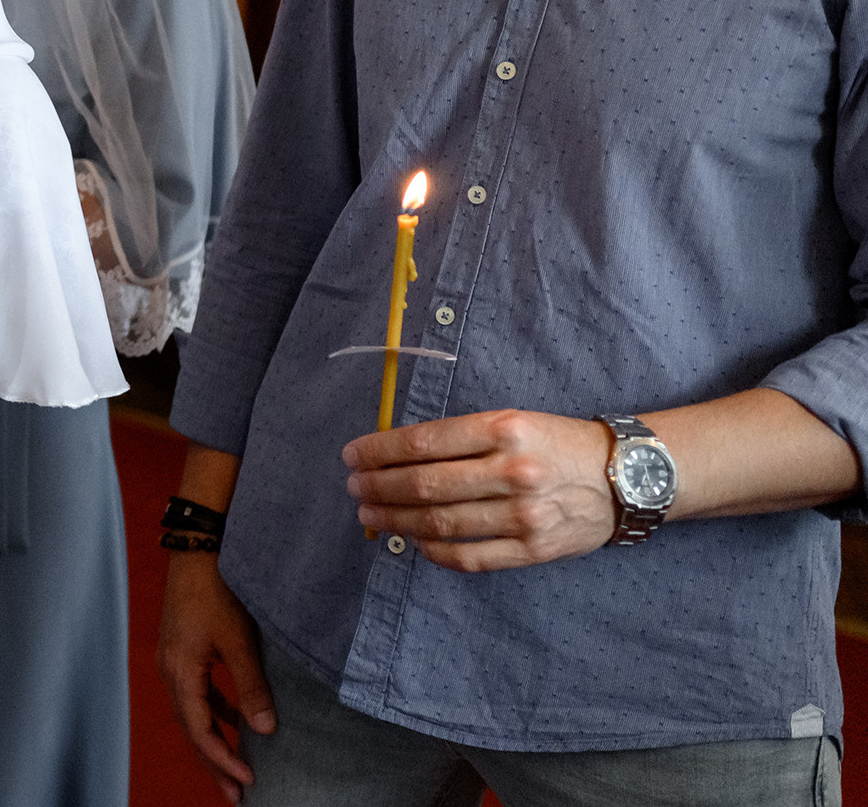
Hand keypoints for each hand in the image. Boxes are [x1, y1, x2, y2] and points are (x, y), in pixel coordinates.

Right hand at [158, 549, 274, 801]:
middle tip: (237, 794)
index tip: (247, 782)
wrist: (198, 545)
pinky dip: (215, 712)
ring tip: (238, 766)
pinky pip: (197, 693)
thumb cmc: (215, 589)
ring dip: (215, 739)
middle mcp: (171, 671)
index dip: (223, 759)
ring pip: (194, 713)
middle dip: (215, 762)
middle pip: (192, 729)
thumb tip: (264, 729)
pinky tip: (236, 720)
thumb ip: (250, 686)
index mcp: (180, 672)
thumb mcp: (238, 640)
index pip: (200, 730)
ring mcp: (175, 660)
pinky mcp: (183, 649)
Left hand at [345, 409, 615, 571]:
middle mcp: (512, 471)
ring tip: (370, 516)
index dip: (379, 451)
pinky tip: (413, 542)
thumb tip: (394, 454)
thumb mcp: (511, 420)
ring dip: (395, 521)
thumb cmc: (555, 442)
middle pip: (424, 484)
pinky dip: (434, 551)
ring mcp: (524, 515)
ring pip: (441, 523)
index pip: (423, 443)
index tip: (353, 456)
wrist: (625, 476)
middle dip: (378, 487)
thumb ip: (460, 437)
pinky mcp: (534, 549)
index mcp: (503, 429)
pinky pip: (470, 557)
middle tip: (354, 488)